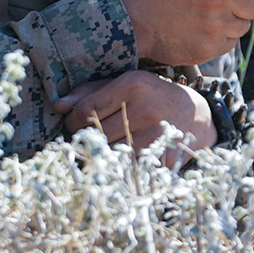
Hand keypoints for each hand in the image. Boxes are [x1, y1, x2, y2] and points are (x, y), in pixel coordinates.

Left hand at [53, 71, 214, 166]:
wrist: (196, 115)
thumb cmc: (152, 96)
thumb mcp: (126, 83)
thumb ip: (90, 91)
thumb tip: (57, 105)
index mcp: (133, 84)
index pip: (85, 110)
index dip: (72, 121)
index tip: (74, 124)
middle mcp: (145, 109)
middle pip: (96, 135)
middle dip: (88, 139)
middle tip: (94, 135)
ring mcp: (156, 137)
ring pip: (110, 154)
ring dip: (105, 153)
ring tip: (113, 143)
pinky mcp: (163, 159)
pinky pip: (127, 169)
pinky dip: (122, 166)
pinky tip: (129, 155)